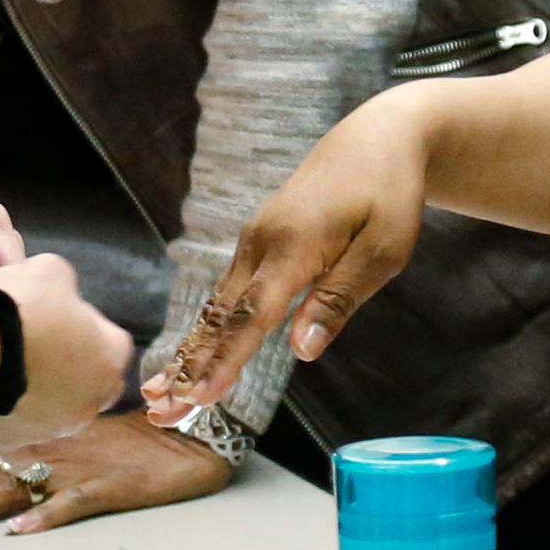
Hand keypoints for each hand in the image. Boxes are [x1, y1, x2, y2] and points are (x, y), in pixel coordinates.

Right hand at [0, 251, 131, 440]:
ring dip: (40, 390)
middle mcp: (92, 402)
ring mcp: (55, 428)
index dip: (86, 325)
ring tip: (8, 365)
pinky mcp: (18, 443)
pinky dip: (10, 409)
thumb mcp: (51, 270)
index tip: (58, 315)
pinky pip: (19, 423)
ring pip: (54, 407)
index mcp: (111, 359)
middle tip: (37, 344)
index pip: (112, 341)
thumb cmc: (18, 307)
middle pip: (88, 381)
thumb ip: (67, 286)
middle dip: (70, 366)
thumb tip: (62, 295)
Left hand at [0, 409, 233, 533]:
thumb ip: (52, 429)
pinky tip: (21, 529)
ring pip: (24, 486)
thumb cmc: (143, 433)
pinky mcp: (108, 488)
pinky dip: (45, 517)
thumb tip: (9, 442)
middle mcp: (58, 449)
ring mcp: (81, 469)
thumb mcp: (89, 427)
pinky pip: (71, 504)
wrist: (192, 432)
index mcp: (52, 433)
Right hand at [142, 88, 435, 421]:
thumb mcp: (384, 249)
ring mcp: (254, 240)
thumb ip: (338, 298)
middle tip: (160, 412)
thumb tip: (301, 351)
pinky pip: (227, 293)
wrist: (376, 138)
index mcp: (293, 244)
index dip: (225, 359)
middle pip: (219, 314)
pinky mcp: (257, 243)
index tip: (200, 397)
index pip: (252, 314)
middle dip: (189, 365)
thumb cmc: (389, 194)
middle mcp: (261, 242)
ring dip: (190, 352)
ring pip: (216, 305)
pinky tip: (190, 357)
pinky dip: (207, 329)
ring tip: (161, 396)